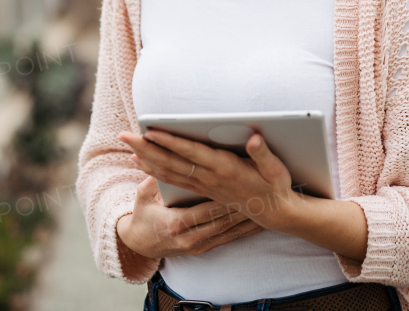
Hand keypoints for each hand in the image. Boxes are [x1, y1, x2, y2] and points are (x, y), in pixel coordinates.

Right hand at [115, 176, 263, 258]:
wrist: (139, 246)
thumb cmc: (141, 218)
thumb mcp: (142, 197)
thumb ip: (151, 180)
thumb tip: (158, 159)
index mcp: (176, 223)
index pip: (205, 210)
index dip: (224, 201)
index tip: (242, 190)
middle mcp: (190, 238)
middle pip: (222, 222)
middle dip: (243, 210)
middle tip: (263, 197)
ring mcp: (197, 246)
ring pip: (229, 233)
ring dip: (248, 222)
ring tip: (269, 210)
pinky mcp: (202, 249)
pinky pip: (227, 240)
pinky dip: (243, 232)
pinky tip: (258, 225)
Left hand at [118, 129, 300, 231]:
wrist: (274, 213)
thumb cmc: (275, 186)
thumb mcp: (275, 169)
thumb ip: (263, 154)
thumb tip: (254, 139)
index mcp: (224, 168)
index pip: (190, 152)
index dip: (170, 141)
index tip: (151, 131)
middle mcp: (209, 177)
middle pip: (171, 161)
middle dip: (146, 148)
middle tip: (125, 136)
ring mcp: (203, 185)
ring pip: (168, 171)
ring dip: (147, 158)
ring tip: (128, 146)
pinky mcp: (202, 189)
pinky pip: (173, 180)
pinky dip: (155, 171)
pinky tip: (144, 162)